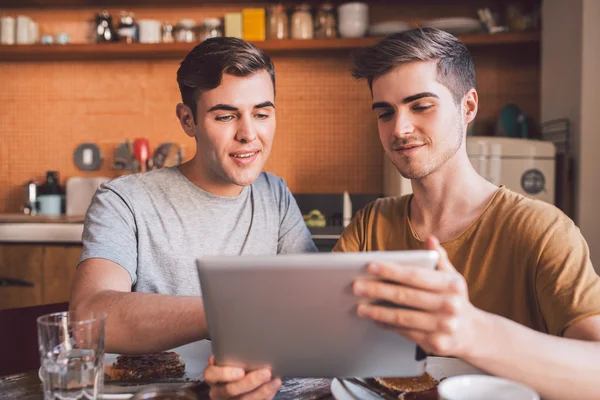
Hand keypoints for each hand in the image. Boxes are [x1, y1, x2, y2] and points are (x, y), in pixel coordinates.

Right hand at [203, 355, 281, 399]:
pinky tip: (275, 385)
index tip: (241, 371)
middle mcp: (218, 390)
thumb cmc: (233, 360)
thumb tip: (241, 330)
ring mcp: (229, 399)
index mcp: (212, 375)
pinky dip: (266, 395)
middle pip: (229, 390)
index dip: (225, 374)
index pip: (211, 375)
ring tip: (275, 380)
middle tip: (266, 372)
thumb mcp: (227, 353)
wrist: (238, 371)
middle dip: (249, 382)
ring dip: (262, 391)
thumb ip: (229, 348)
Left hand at [353, 236, 483, 358]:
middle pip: (405, 296)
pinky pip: (406, 332)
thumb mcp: (453, 277)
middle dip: (378, 290)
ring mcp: (443, 326)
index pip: (415, 275)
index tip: (370, 266)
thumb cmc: (455, 299)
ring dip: (378, 312)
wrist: (473, 333)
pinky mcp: (435, 343)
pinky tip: (376, 320)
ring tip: (360, 307)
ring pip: (402, 317)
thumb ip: (440, 258)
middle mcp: (449, 305)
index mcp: (451, 285)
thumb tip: (430, 238)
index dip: (391, 271)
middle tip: (357, 286)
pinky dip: (388, 326)